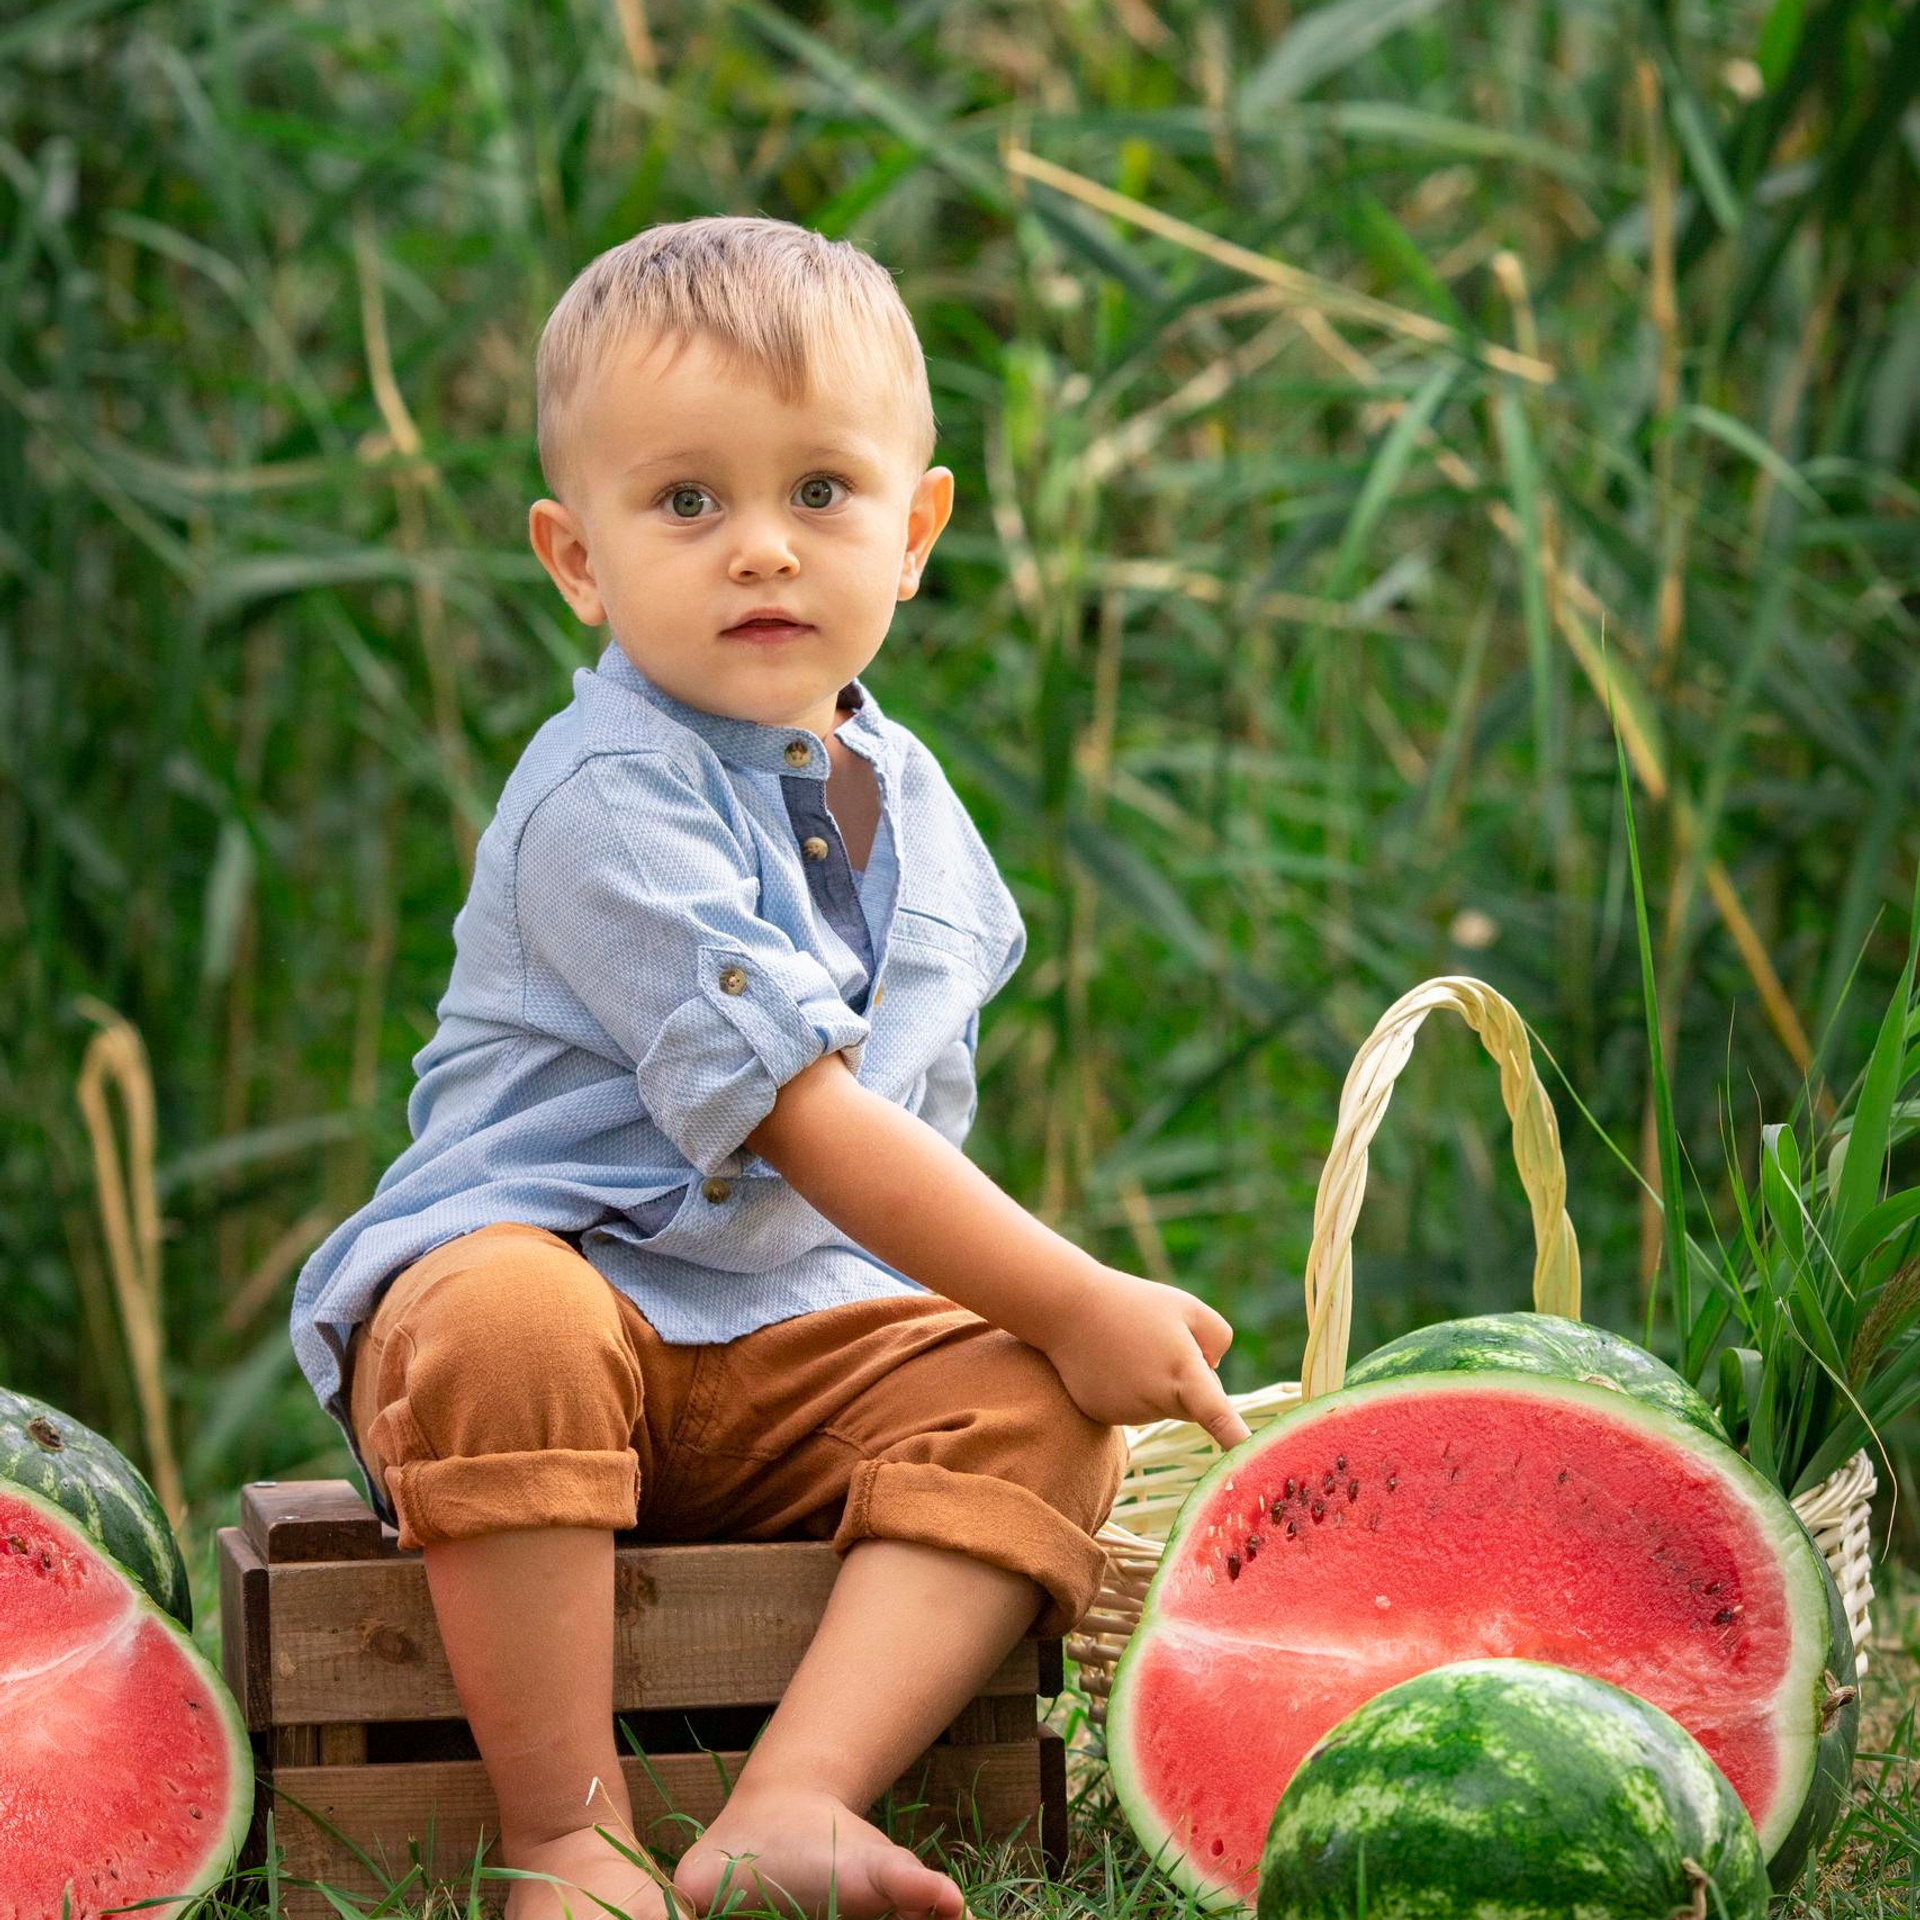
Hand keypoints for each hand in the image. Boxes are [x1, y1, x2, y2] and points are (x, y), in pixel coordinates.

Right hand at [1037, 1267, 1252, 1451]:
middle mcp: (1158, 1401)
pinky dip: (1128, 1389)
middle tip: (1160, 1341)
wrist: (1068, 1308)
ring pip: (1161, 1406)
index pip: (1217, 1415)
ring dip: (1156, 1384)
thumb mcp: (1188, 1308)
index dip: (1236, 1440)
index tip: (1250, 1462)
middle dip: (1188, 1381)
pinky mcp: (1105, 1416)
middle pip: (1192, 1405)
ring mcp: (1129, 1412)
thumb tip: (1213, 1371)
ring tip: (1130, 1346)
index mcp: (1184, 1374)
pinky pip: (1132, 1407)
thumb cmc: (1134, 1304)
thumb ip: (1219, 1339)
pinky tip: (1111, 1361)